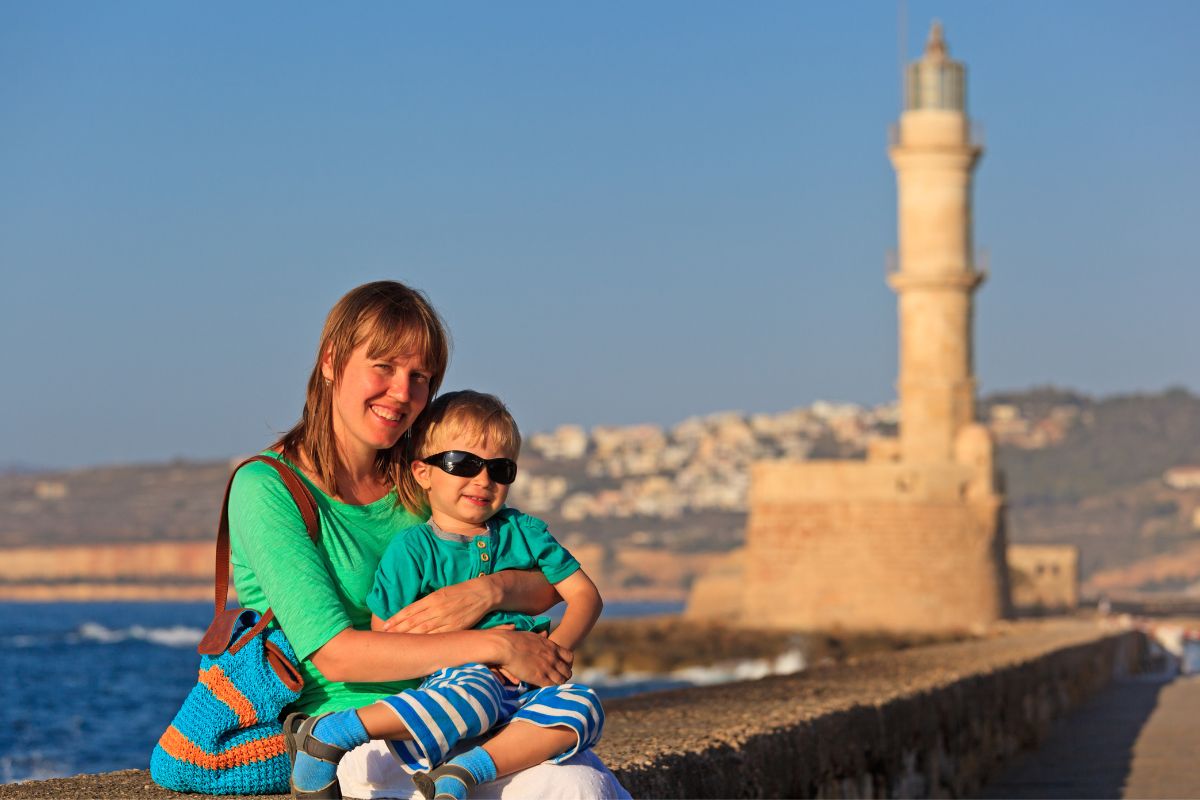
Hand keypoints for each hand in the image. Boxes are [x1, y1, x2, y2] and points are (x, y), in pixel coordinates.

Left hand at [380, 579, 495, 633]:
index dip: (396, 619)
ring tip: (395, 643)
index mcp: (432, 598)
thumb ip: (427, 603)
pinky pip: (437, 636)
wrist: (482, 594)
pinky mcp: (455, 628)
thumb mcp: (441, 592)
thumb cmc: (461, 592)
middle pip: (413, 622)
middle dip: (397, 630)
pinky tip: (417, 646)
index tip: (384, 626)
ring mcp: (446, 619)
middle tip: (384, 638)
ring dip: (408, 638)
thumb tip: (412, 613)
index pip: (409, 610)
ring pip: (422, 631)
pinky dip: (426, 642)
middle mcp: (437, 609)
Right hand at [498, 630, 572, 686]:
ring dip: (558, 684)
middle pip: (567, 670)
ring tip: (552, 686)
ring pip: (561, 680)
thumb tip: (545, 632)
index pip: (569, 657)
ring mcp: (547, 668)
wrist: (506, 647)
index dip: (567, 663)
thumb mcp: (533, 635)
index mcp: (552, 647)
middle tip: (559, 678)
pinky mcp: (539, 677)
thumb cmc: (515, 639)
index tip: (562, 666)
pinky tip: (546, 689)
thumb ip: (541, 636)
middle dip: (564, 675)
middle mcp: (553, 658)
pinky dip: (550, 689)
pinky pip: (551, 686)